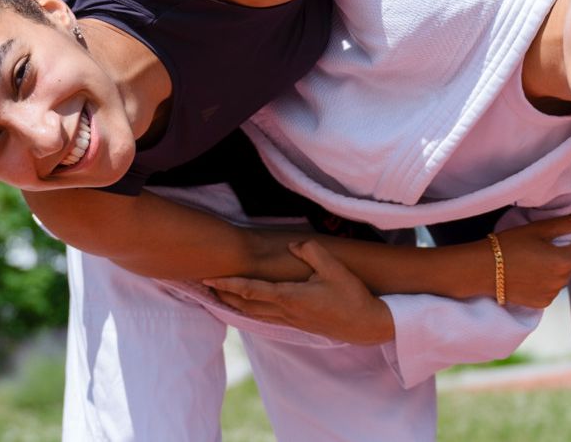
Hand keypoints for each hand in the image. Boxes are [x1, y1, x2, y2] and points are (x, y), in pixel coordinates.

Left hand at [203, 240, 394, 344]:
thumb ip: (312, 252)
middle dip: (223, 293)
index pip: (251, 290)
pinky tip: (246, 304)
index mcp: (290, 298)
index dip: (229, 283)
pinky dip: (249, 309)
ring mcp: (290, 321)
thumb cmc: (352, 295)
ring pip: (253, 313)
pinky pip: (264, 317)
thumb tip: (292, 245)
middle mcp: (285, 312)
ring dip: (233, 303)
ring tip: (218, 292)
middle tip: (204, 282)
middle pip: (245, 304)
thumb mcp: (335, 268)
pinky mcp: (296, 324)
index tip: (209, 277)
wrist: (366, 325)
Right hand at [492, 204, 570, 308]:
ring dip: (555, 268)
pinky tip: (528, 274)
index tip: (557, 235)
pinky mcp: (542, 303)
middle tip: (540, 245)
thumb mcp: (539, 229)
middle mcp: (562, 281)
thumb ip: (570, 222)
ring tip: (532, 260)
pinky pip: (551, 288)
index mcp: (564, 261)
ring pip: (563, 276)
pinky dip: (545, 281)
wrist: (482, 269)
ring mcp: (552, 295)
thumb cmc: (510, 244)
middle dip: (563, 253)